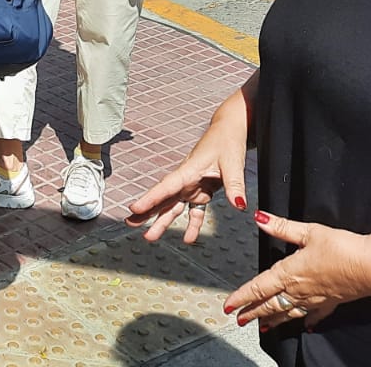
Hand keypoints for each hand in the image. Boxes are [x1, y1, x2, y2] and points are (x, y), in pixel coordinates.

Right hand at [127, 104, 249, 244]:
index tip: (135, 208)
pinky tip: (188, 238)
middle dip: (147, 212)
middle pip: (163, 198)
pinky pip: (194, 211)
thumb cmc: (227, 141)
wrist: (230, 131)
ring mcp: (192, 186)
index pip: (166, 186)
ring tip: (150, 236)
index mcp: (188, 170)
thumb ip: (234, 185)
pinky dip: (192, 224)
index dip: (150, 199)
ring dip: (163, 221)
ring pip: (174, 207)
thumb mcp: (232, 162)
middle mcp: (186, 179)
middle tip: (130, 223)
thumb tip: (239, 205)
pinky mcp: (201, 191)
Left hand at [224, 214, 370, 331]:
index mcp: (289, 273)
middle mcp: (299, 290)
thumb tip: (259, 218)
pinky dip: (306, 321)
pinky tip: (304, 327)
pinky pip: (315, 315)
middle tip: (240, 320)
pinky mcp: (332, 303)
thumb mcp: (308, 231)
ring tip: (263, 326)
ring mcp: (315, 299)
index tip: (229, 306)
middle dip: (253, 313)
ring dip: (273, 320)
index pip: (258, 288)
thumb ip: (281, 227)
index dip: (241, 297)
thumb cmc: (341, 248)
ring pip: (288, 313)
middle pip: (270, 304)